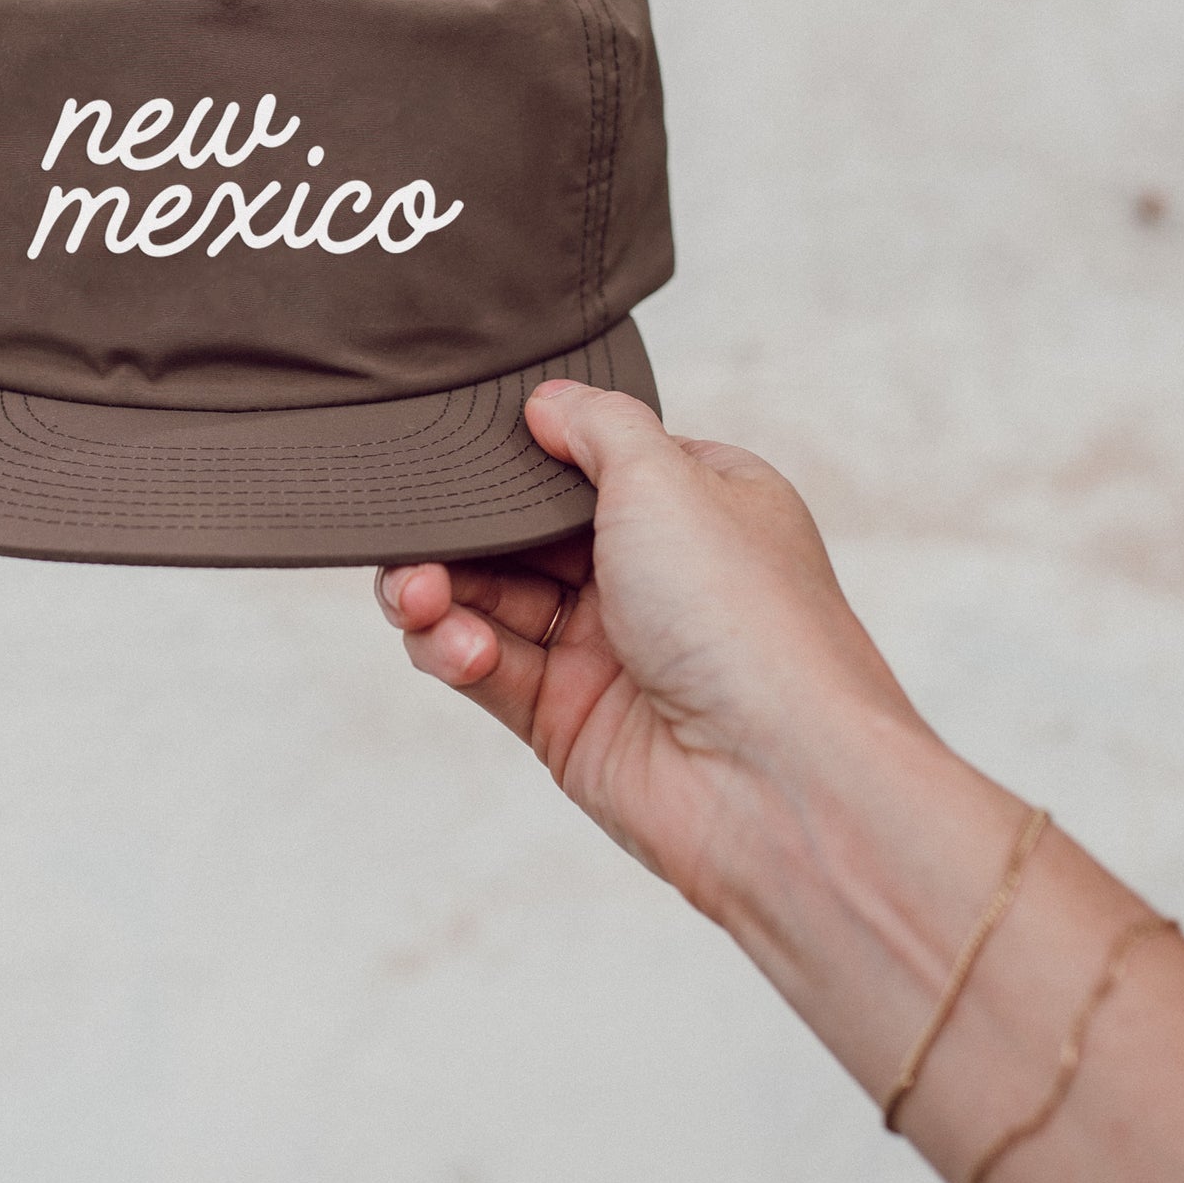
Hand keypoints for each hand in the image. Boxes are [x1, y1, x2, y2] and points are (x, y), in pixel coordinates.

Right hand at [375, 382, 932, 926]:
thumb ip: (597, 426)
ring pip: (490, 601)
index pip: (587, 461)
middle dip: (458, 531)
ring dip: (439, 592)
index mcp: (695, 505)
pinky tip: (461, 645)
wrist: (772, 780)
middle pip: (521, 533)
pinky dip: (455, 650)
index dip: (521, 456)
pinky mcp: (567, 719)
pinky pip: (486, 667)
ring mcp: (608, 650)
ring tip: (417, 596)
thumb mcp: (668, 478)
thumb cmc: (746, 621)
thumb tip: (547, 402)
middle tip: (411, 537)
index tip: (462, 449)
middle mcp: (652, 574)